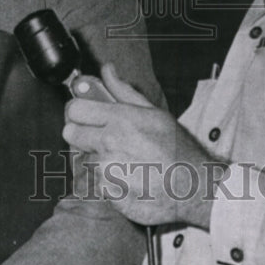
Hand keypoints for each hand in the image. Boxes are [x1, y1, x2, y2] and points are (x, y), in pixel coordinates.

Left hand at [63, 63, 225, 227]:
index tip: (85, 114)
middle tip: (103, 138)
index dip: (79, 110)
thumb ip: (123, 91)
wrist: (193, 187)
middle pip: (70, 133)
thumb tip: (107, 70)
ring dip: (97, 160)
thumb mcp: (154, 113)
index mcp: (120, 120)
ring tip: (124, 161)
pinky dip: (107, 181)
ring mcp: (106, 172)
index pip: (75, 108)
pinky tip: (127, 178)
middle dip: (82, 134)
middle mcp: (109, 144)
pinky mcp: (107, 195)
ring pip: (83, 159)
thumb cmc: (177, 149)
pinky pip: (95, 182)